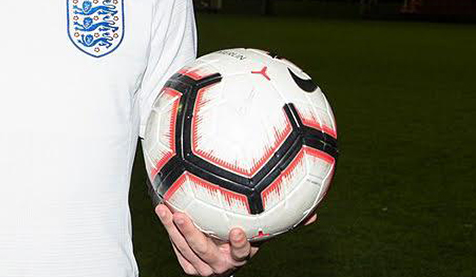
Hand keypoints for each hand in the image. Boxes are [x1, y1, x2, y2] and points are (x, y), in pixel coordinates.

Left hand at [154, 203, 318, 275]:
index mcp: (241, 255)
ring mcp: (202, 266)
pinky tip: (162, 209)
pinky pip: (176, 248)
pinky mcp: (188, 264)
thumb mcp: (263, 231)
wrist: (221, 254)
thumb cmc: (244, 236)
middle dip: (192, 234)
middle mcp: (221, 264)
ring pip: (185, 248)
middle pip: (204, 251)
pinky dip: (167, 230)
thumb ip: (282, 221)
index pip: (243, 252)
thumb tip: (314, 215)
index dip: (240, 244)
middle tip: (182, 216)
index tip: (237, 231)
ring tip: (165, 209)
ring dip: (172, 229)